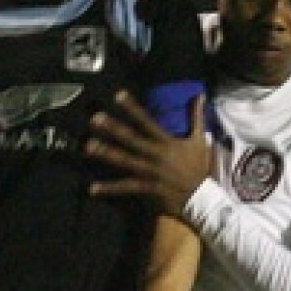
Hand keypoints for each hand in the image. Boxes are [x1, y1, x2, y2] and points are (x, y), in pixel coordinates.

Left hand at [87, 92, 212, 215]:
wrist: (203, 196)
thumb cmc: (199, 167)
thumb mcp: (199, 139)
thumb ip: (197, 116)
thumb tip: (200, 94)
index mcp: (166, 141)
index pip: (146, 121)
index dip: (132, 108)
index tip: (117, 95)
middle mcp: (155, 154)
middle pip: (131, 139)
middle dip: (113, 129)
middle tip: (94, 118)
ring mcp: (150, 172)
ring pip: (125, 161)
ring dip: (106, 154)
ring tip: (88, 146)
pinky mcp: (147, 187)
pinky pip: (126, 187)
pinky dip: (109, 188)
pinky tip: (92, 188)